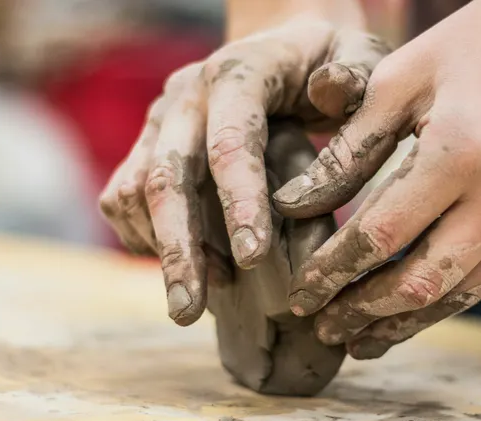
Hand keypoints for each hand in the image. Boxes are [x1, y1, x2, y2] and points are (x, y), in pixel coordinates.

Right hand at [98, 19, 389, 325]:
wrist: (281, 47)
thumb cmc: (328, 61)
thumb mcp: (358, 54)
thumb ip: (354, 75)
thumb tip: (328, 92)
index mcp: (238, 74)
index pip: (231, 141)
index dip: (239, 201)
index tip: (254, 260)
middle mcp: (186, 97)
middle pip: (166, 175)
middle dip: (179, 248)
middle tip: (188, 312)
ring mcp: (158, 122)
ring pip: (134, 192)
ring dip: (162, 250)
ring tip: (197, 301)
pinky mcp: (144, 146)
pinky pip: (123, 199)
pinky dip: (145, 240)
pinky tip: (187, 268)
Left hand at [274, 0, 480, 358]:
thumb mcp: (403, 78)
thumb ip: (349, 149)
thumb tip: (295, 206)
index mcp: (461, 151)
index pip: (380, 235)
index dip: (332, 272)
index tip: (299, 294)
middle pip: (420, 282)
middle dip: (363, 313)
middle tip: (324, 328)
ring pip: (463, 294)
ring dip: (407, 321)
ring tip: (363, 339)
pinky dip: (452, 297)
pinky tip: (417, 307)